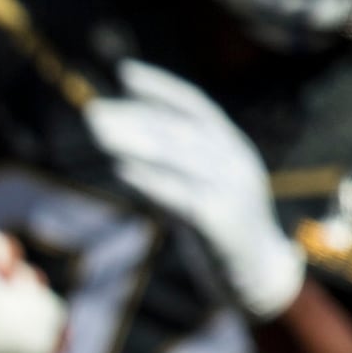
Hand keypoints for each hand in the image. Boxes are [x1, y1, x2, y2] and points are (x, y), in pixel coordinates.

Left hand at [84, 61, 304, 320]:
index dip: (160, 87)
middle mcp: (235, 162)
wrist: (260, 280)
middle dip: (133, 116)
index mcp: (233, 148)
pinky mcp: (220, 221)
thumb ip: (173, 169)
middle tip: (91, 111)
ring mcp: (231, 189)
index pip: (195, 105)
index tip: (124, 72)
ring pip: (176, 156)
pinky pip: (179, 195)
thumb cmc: (223, 234)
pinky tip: (119, 171)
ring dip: (133, 141)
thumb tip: (127, 149)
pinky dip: (149, 180)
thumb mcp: (199, 191)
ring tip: (97, 132)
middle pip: (178, 129)